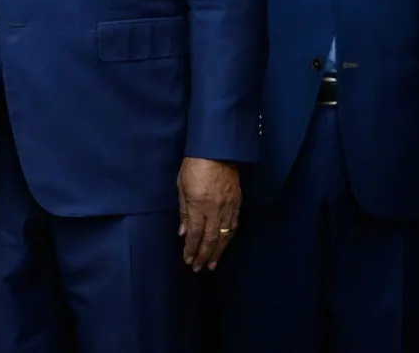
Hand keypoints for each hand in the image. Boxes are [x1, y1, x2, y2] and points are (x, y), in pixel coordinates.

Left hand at [178, 157, 240, 271]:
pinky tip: (224, 246)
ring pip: (224, 236)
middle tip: (198, 268)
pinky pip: (233, 226)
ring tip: (211, 265)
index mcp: (199, 205)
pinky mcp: (237, 204)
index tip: (187, 260)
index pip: (194, 234)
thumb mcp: (182, 186)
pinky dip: (228, 239)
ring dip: (217, 252)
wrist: (218, 151)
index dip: (191, 249)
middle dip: (203, 255)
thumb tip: (183, 232)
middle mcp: (215, 210)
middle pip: (210, 239)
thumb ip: (183, 211)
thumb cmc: (194, 166)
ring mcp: (228, 207)